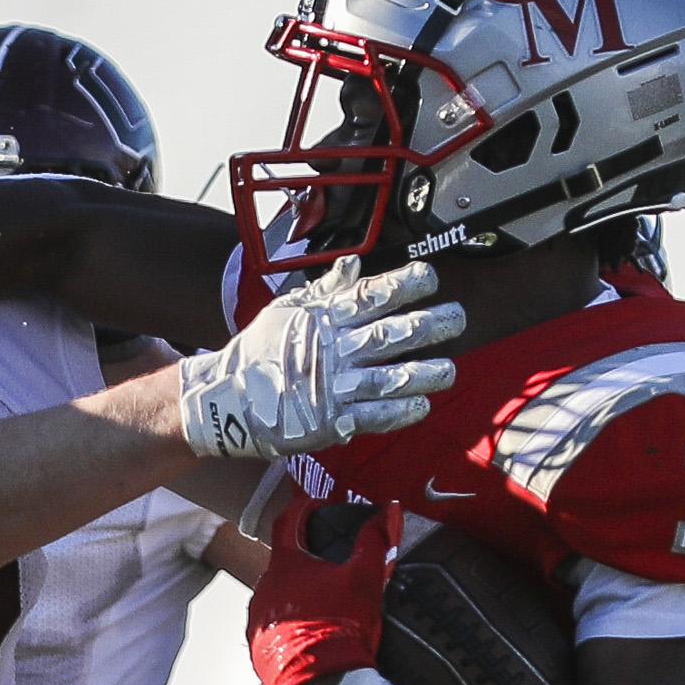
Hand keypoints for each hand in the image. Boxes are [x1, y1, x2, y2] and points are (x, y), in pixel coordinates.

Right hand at [178, 260, 460, 458]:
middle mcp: (334, 350)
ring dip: (425, 373)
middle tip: (457, 319)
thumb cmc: (259, 351)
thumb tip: (353, 264)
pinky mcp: (332, 421)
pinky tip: (423, 406)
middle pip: (392, 334)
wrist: (227, 399)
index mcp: (325, 318)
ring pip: (391, 377)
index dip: (405, 284)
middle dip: (430, 325)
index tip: (430, 278)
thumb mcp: (287, 310)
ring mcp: (335, 387)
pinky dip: (400, 411)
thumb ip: (325, 289)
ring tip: (450, 369)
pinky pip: (375, 415)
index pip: (373, 295)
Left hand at [246, 495, 396, 684]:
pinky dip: (290, 626)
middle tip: (331, 568)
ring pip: (277, 597)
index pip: (288, 521)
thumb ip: (376, 541)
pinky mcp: (259, 649)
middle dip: (305, 562)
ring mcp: (257, 620)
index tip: (316, 507)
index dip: (304, 508)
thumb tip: (390, 510)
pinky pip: (273, 628)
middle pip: (284, 563)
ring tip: (325, 607)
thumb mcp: (366, 579)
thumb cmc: (341, 628)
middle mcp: (263, 588)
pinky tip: (311, 635)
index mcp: (284, 565)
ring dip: (297, 597)